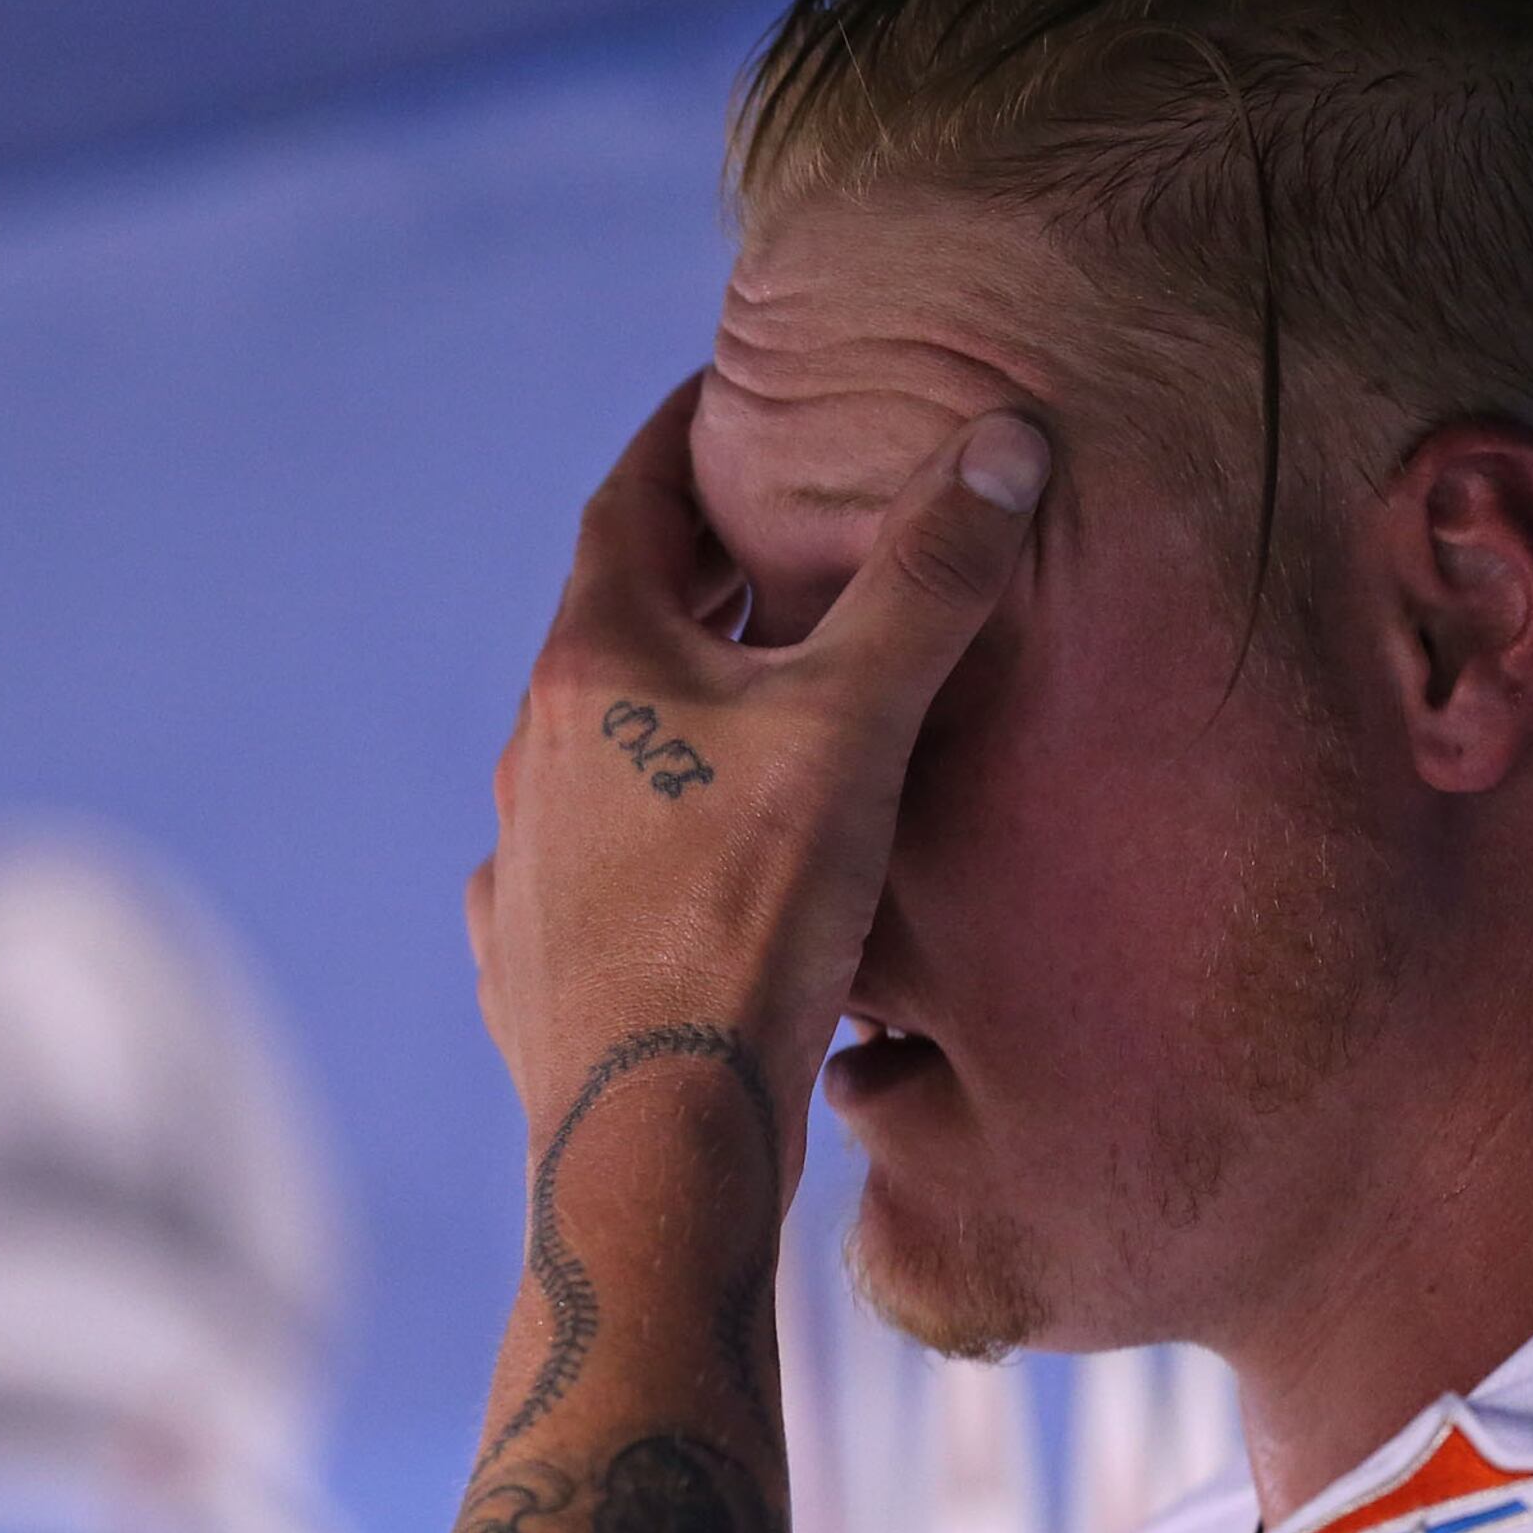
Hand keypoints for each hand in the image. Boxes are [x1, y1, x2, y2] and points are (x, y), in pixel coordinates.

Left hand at [467, 372, 1049, 1169]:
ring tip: (772, 693)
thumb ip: (928, 583)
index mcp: (593, 667)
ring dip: (685, 705)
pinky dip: (654, 826)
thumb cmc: (743, 920)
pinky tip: (695, 849)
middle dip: (706, 573)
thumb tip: (1004, 442)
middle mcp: (539, 754)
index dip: (686, 437)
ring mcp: (527, 862)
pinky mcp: (540, 959)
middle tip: (785, 531)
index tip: (731, 392)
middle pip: (624, 624)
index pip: (631, 502)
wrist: (656, 1139)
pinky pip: (594, 861)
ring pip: (611, 748)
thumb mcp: (855, 727)